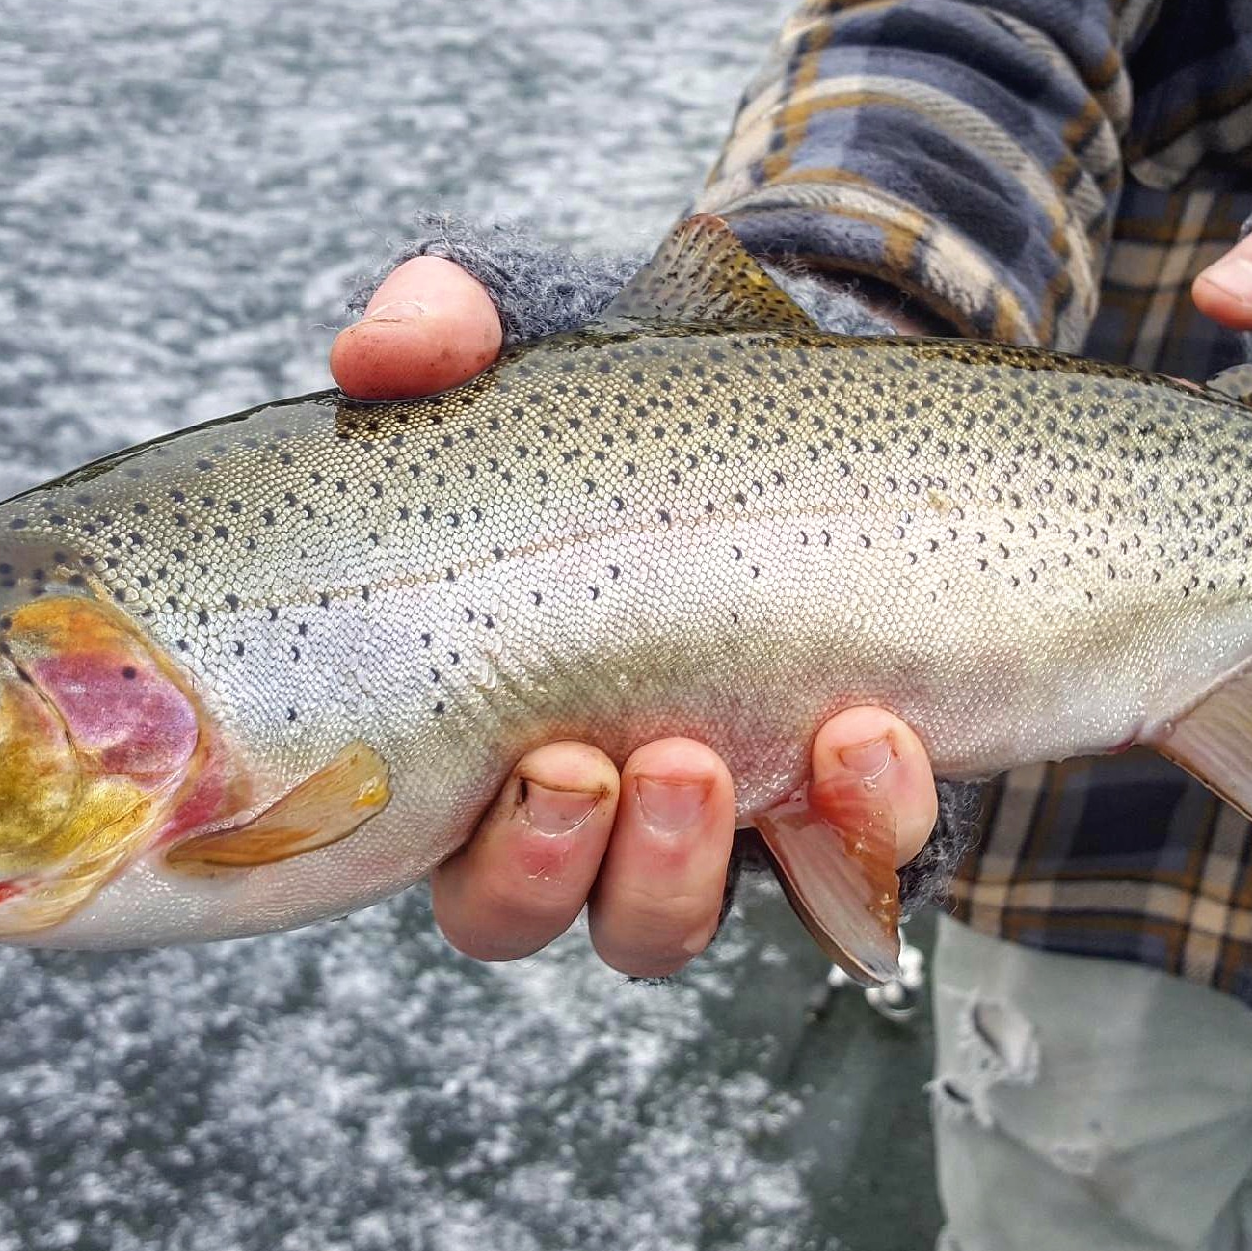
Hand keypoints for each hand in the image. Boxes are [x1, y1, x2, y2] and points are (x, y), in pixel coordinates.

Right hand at [331, 257, 941, 975]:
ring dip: (685, 870)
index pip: (424, 841)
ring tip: (735, 755)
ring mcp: (701, 807)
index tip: (539, 754)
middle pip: (515, 909)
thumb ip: (440, 326)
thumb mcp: (536, 332)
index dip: (477, 843)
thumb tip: (376, 356)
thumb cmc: (636, 397)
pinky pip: (845, 872)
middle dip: (553, 868)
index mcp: (470, 708)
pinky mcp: (829, 800)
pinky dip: (863, 825)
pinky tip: (875, 733)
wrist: (824, 407)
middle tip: (609, 763)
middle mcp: (569, 790)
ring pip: (657, 924)